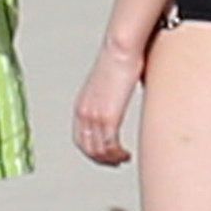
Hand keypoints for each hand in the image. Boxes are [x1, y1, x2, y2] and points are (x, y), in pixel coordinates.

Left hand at [73, 42, 141, 165]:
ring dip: (110, 159)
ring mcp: (94, 116)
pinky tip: (126, 154)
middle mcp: (84, 111)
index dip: (92, 151)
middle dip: (101, 159)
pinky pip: (109, 146)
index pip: (80, 138)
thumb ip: (115, 95)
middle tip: (116, 161)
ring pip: (98, 150)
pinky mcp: (108, 116)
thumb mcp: (111, 83)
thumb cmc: (120, 58)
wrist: (121, 48)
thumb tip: (130, 93)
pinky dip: (117, 154)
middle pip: (87, 147)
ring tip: (123, 159)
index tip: (105, 155)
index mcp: (82, 105)